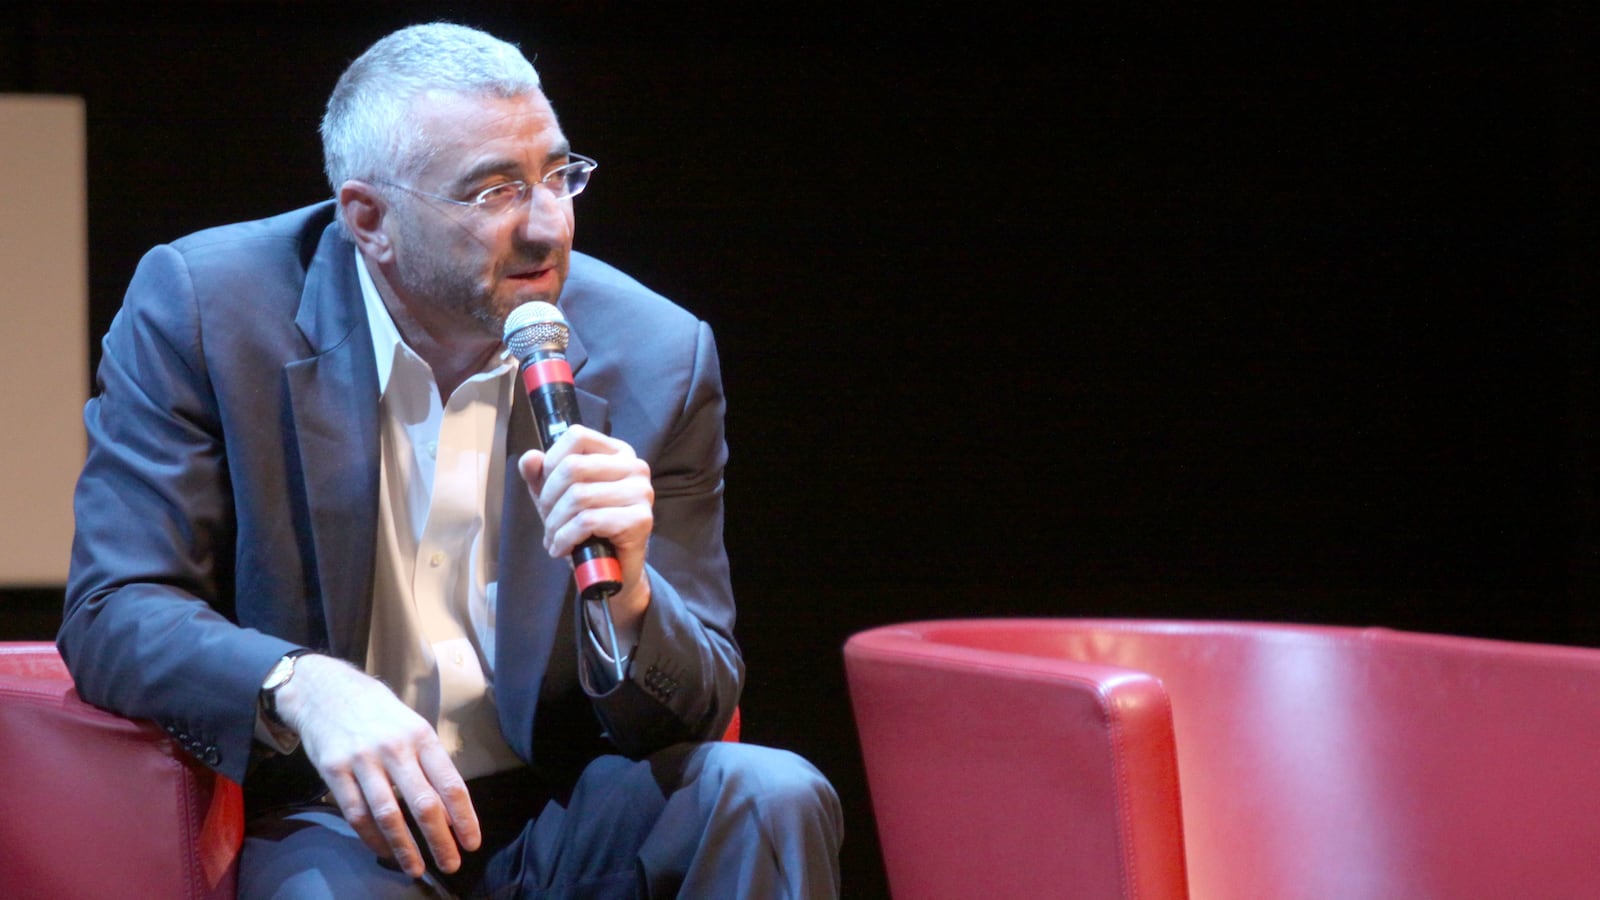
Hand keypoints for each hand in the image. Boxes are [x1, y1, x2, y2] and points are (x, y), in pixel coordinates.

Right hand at [274, 655, 480, 876]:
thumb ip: (427, 761)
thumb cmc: (377, 711)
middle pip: (424, 804)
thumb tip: (448, 806)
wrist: (325, 690)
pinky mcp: (334, 770)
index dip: (464, 817)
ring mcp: (363, 760)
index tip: (472, 842)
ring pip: (389, 814)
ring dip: (405, 847)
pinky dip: (372, 837)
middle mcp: (395, 748)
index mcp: (421, 736)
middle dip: (440, 840)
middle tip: (451, 865)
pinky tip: (384, 851)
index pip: (450, 783)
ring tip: (416, 869)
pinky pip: (356, 813)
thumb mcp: (411, 724)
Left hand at [517, 424, 653, 624]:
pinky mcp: (640, 519)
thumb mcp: (557, 497)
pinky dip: (566, 538)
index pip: (576, 436)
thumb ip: (541, 475)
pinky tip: (563, 549)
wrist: (612, 569)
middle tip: (548, 522)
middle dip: (549, 499)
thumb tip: (530, 458)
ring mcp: (641, 491)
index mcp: (616, 453)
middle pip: (573, 467)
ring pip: (578, 496)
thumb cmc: (588, 529)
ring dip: (555, 524)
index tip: (546, 490)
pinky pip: (588, 521)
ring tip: (554, 539)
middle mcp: (634, 466)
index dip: (551, 461)